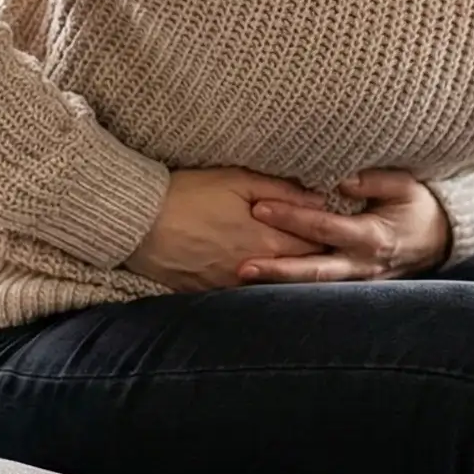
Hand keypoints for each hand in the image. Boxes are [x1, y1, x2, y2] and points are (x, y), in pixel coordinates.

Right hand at [123, 168, 330, 292]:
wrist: (135, 222)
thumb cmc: (186, 193)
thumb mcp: (236, 180)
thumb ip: (282, 190)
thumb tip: (319, 198)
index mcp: (267, 242)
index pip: (314, 246)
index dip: (328, 237)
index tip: (338, 229)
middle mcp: (253, 271)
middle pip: (297, 271)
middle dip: (314, 258)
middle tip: (330, 248)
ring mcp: (230, 287)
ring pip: (271, 285)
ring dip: (285, 274)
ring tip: (295, 260)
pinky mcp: (208, 293)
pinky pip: (241, 293)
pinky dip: (254, 283)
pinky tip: (257, 272)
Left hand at [238, 169, 450, 284]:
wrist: (442, 239)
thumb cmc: (419, 206)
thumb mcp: (403, 185)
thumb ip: (372, 181)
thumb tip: (339, 180)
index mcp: (371, 236)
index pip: (324, 227)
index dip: (291, 218)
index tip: (260, 208)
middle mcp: (361, 265)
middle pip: (312, 270)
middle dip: (276, 269)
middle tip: (242, 265)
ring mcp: (358, 282)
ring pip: (313, 288)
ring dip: (279, 285)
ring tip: (244, 279)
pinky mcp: (355, 289)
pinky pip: (320, 292)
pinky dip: (293, 290)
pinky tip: (264, 289)